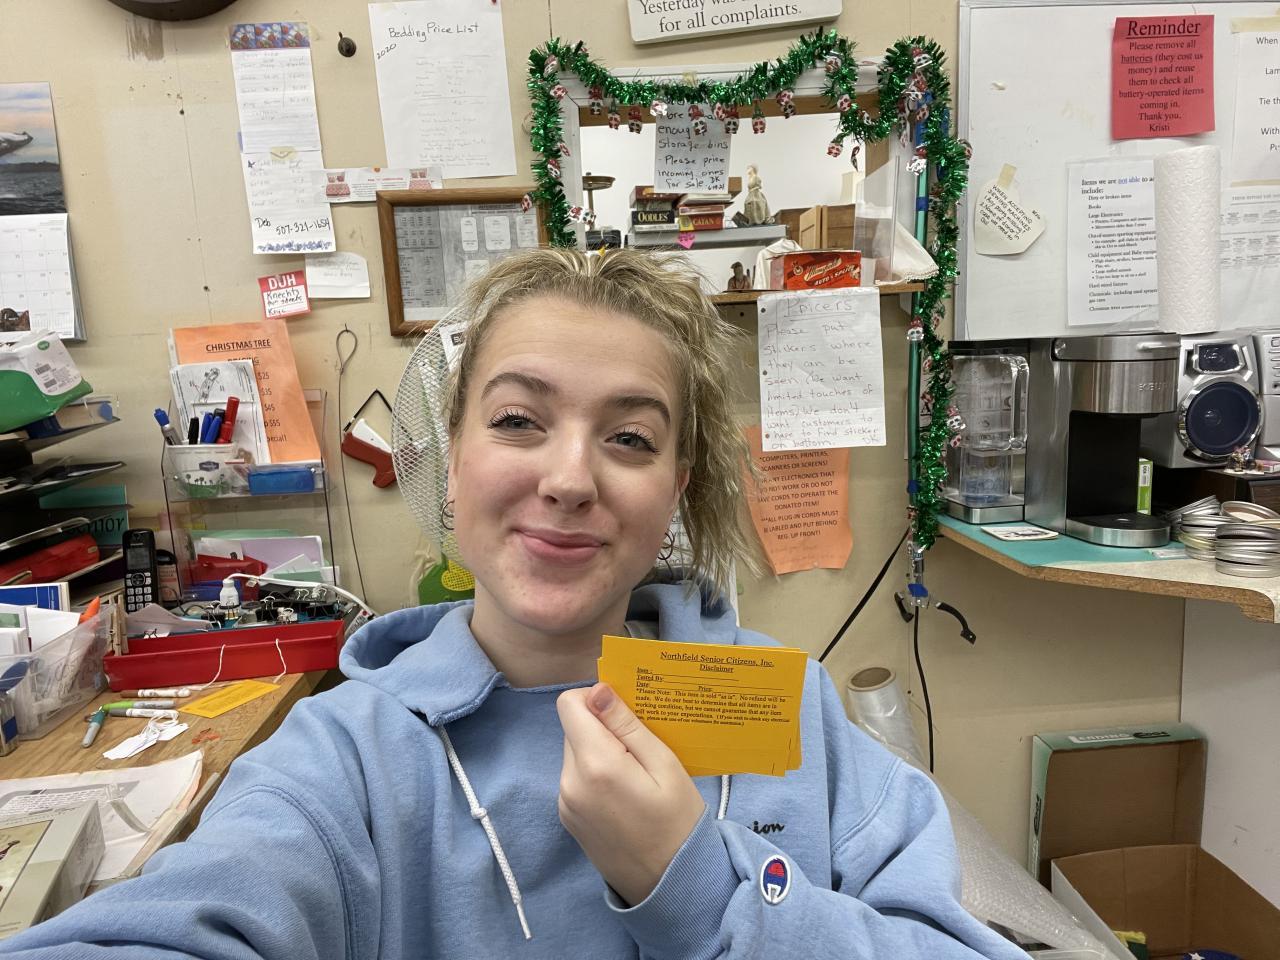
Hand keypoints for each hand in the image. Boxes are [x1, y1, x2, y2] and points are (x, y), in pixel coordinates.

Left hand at [557, 683, 706, 905]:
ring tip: (635, 775)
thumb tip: (597, 690)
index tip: (626, 715)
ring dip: (599, 752)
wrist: (670, 885)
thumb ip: (627, 725)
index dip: (596, 700)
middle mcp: (569, 782)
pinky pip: (575, 778)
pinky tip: (624, 794)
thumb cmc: (678, 822)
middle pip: (573, 728)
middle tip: (640, 749)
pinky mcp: (568, 818)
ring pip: (574, 752)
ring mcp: (565, 803)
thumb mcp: (664, 764)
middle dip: (602, 729)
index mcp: (594, 765)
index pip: (570, 705)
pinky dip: (595, 775)